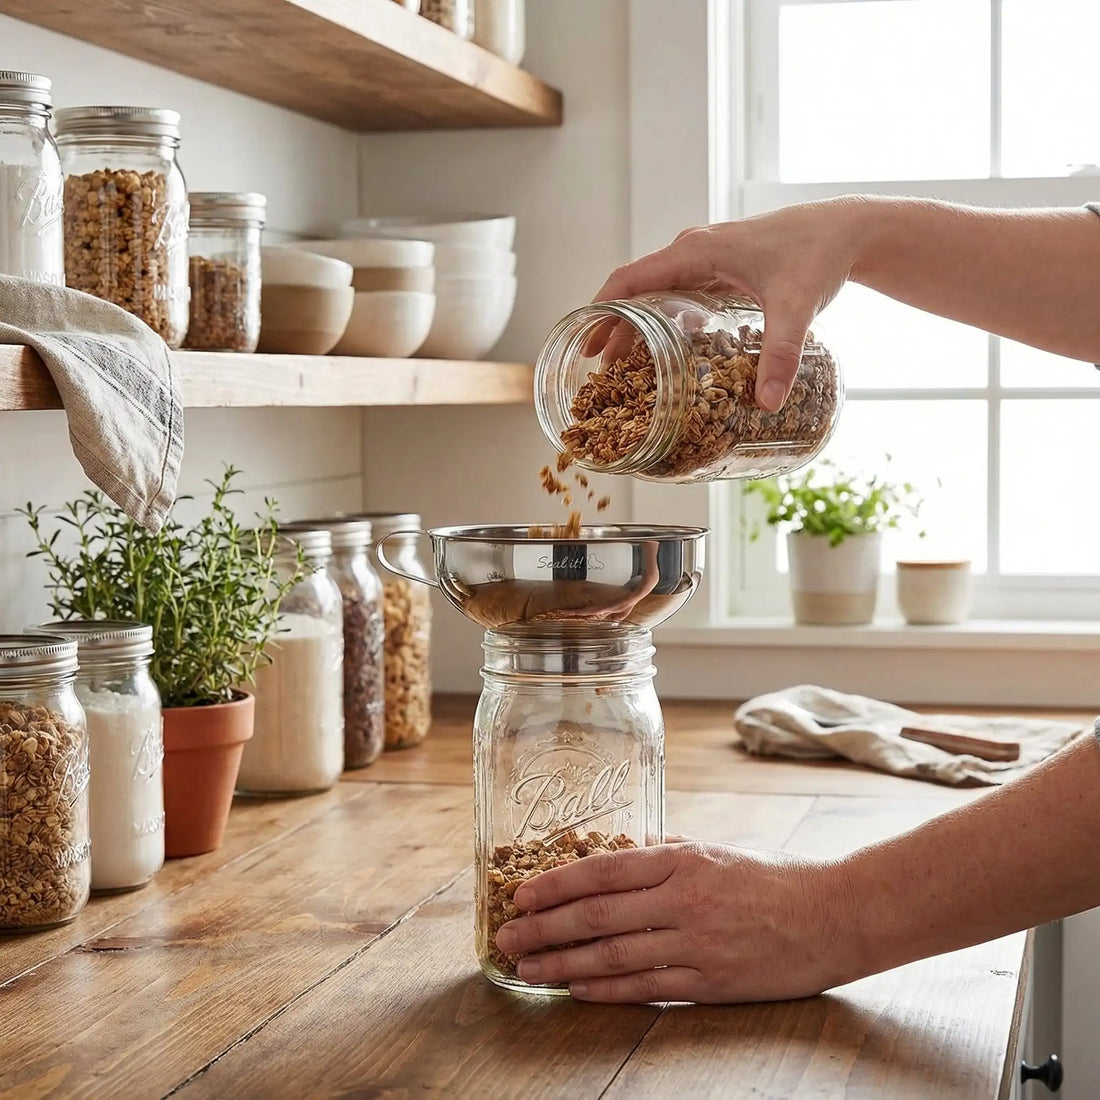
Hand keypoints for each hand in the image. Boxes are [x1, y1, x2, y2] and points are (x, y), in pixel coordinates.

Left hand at [495, 839, 858, 1003]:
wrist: (834, 915)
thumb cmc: (775, 877)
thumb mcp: (717, 851)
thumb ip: (668, 852)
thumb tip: (624, 850)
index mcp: (682, 860)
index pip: (603, 869)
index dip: (556, 883)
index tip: (522, 893)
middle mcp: (683, 899)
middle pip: (598, 914)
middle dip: (545, 926)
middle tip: (507, 936)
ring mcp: (697, 943)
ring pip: (614, 955)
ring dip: (564, 964)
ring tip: (528, 969)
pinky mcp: (712, 981)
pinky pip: (648, 987)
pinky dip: (607, 990)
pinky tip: (577, 990)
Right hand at [593, 198, 870, 410]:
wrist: (847, 229)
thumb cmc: (818, 253)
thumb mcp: (797, 306)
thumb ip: (781, 354)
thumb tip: (768, 402)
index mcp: (696, 251)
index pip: (629, 279)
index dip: (602, 311)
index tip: (586, 343)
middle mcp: (694, 252)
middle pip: (636, 291)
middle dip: (614, 328)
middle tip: (601, 371)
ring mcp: (707, 260)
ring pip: (656, 294)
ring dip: (637, 326)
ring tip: (625, 368)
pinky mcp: (722, 271)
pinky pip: (678, 296)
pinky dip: (664, 322)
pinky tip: (668, 353)